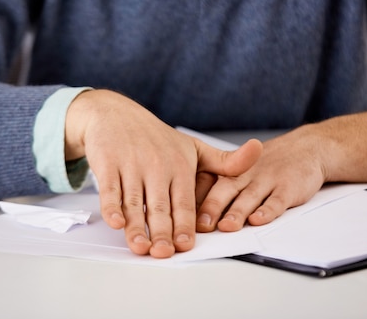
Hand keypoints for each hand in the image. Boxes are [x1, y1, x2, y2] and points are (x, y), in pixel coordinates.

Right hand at [65, 89, 261, 257]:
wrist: (116, 114)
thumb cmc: (157, 138)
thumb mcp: (193, 147)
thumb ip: (225, 161)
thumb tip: (259, 150)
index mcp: (179, 165)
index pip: (184, 201)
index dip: (185, 224)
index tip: (186, 244)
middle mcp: (156, 167)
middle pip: (160, 206)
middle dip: (161, 231)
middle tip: (164, 253)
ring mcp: (131, 166)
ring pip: (134, 202)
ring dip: (136, 226)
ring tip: (141, 247)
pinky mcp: (108, 164)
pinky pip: (109, 189)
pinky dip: (111, 206)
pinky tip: (115, 223)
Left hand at [195, 100, 366, 232]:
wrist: (307, 148)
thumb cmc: (266, 165)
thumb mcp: (240, 169)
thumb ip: (218, 187)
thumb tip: (187, 211)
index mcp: (230, 170)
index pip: (207, 183)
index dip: (193, 199)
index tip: (181, 215)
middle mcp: (246, 174)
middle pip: (224, 190)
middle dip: (211, 207)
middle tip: (199, 224)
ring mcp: (268, 180)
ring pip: (249, 198)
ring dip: (237, 212)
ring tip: (226, 226)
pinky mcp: (288, 188)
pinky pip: (277, 201)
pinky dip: (267, 211)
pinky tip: (259, 221)